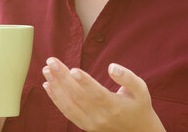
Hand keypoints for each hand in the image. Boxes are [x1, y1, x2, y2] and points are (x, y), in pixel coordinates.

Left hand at [41, 58, 165, 131]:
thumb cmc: (138, 105)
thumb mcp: (141, 90)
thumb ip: (128, 78)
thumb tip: (112, 67)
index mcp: (115, 106)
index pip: (97, 94)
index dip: (85, 82)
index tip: (73, 69)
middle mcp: (101, 117)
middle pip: (78, 97)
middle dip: (63, 78)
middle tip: (51, 61)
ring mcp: (91, 123)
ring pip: (69, 105)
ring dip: (55, 87)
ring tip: (46, 71)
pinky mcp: (84, 126)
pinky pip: (67, 113)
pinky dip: (55, 99)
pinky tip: (48, 85)